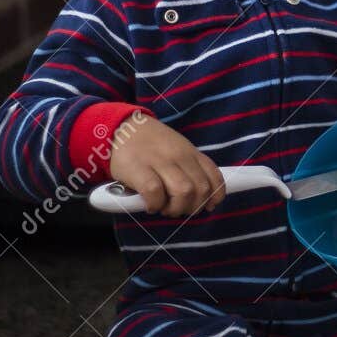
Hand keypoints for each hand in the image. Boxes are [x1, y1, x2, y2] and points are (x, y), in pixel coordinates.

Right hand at [106, 111, 225, 216]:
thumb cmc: (150, 144)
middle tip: (178, 208)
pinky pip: (155, 192)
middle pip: (201, 189)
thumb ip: (190, 167)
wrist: (121, 127)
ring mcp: (160, 161)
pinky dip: (155, 204)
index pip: (214, 176)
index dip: (215, 196)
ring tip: (164, 208)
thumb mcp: (177, 149)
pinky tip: (150, 205)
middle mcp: (179, 156)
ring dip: (176, 208)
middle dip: (193, 207)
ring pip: (183, 192)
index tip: (208, 206)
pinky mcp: (138, 168)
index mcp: (190, 152)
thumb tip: (203, 197)